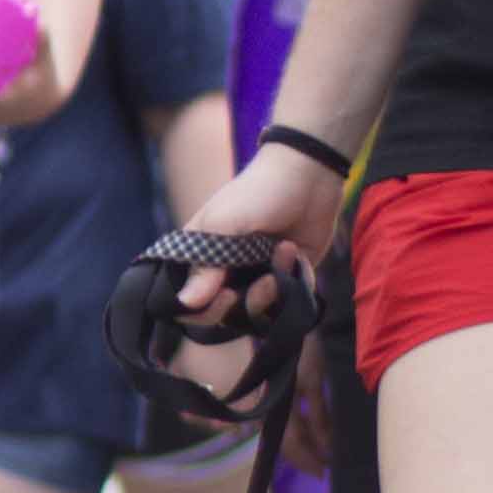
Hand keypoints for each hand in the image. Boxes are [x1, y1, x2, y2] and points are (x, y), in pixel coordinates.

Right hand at [158, 146, 345, 426]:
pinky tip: (296, 255)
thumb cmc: (256, 193)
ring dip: (276, 291)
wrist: (307, 177)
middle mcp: (224, 273)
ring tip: (286, 255)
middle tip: (266, 281)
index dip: (205, 311)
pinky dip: (296, 285)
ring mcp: (256, 277)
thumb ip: (205, 267)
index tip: (227, 296)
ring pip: (259, 312)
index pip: (188, 304)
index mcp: (199, 259)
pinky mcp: (287, 278)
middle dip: (249, 302)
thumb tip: (185, 304)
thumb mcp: (224, 226)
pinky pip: (288, 303)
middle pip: (225, 315)